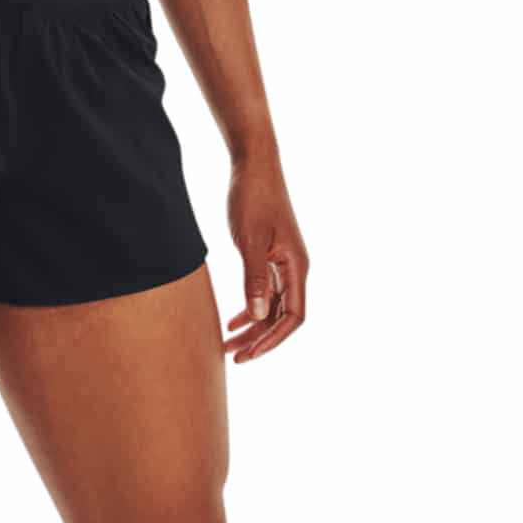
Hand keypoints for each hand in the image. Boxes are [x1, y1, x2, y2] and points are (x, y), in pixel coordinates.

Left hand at [221, 159, 308, 362]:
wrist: (253, 164)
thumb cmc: (253, 197)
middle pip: (281, 317)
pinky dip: (249, 309)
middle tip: (233, 358)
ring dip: (251, 328)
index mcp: (296, 266)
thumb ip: (253, 279)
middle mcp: (294, 268)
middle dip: (259, 339)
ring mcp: (282, 263)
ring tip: (226, 345)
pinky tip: (231, 322)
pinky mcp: (269, 256)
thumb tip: (256, 316)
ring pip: (271, 306)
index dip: (272, 339)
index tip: (249, 354)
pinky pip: (263, 292)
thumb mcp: (249, 240)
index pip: (293, 316)